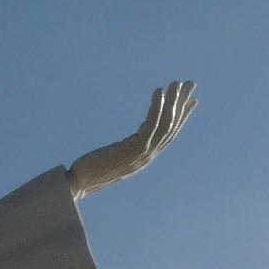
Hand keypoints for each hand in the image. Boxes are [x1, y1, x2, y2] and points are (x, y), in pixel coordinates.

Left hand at [67, 82, 195, 199]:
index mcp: (144, 159)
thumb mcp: (112, 159)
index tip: (191, 100)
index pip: (168, 135)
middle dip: (182, 105)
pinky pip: (151, 125)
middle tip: (191, 84)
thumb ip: (123, 151)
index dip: (181, 117)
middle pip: (171, 127)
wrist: (77, 185)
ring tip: (176, 83)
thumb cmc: (88, 172)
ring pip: (165, 125)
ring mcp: (142, 156)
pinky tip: (159, 92)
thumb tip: (123, 145)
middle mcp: (147, 158)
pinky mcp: (132, 151)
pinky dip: (157, 108)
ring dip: (173, 102)